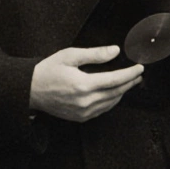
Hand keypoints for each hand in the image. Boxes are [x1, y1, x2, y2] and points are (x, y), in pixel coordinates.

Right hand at [28, 47, 143, 121]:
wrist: (29, 90)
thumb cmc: (47, 71)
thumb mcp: (70, 56)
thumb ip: (94, 54)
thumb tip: (114, 51)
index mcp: (83, 85)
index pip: (116, 80)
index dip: (130, 73)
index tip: (139, 68)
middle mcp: (85, 101)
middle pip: (116, 92)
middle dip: (130, 82)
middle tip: (138, 75)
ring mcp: (83, 112)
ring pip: (111, 102)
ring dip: (122, 92)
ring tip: (129, 82)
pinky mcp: (80, 117)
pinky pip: (102, 110)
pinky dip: (111, 101)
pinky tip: (114, 94)